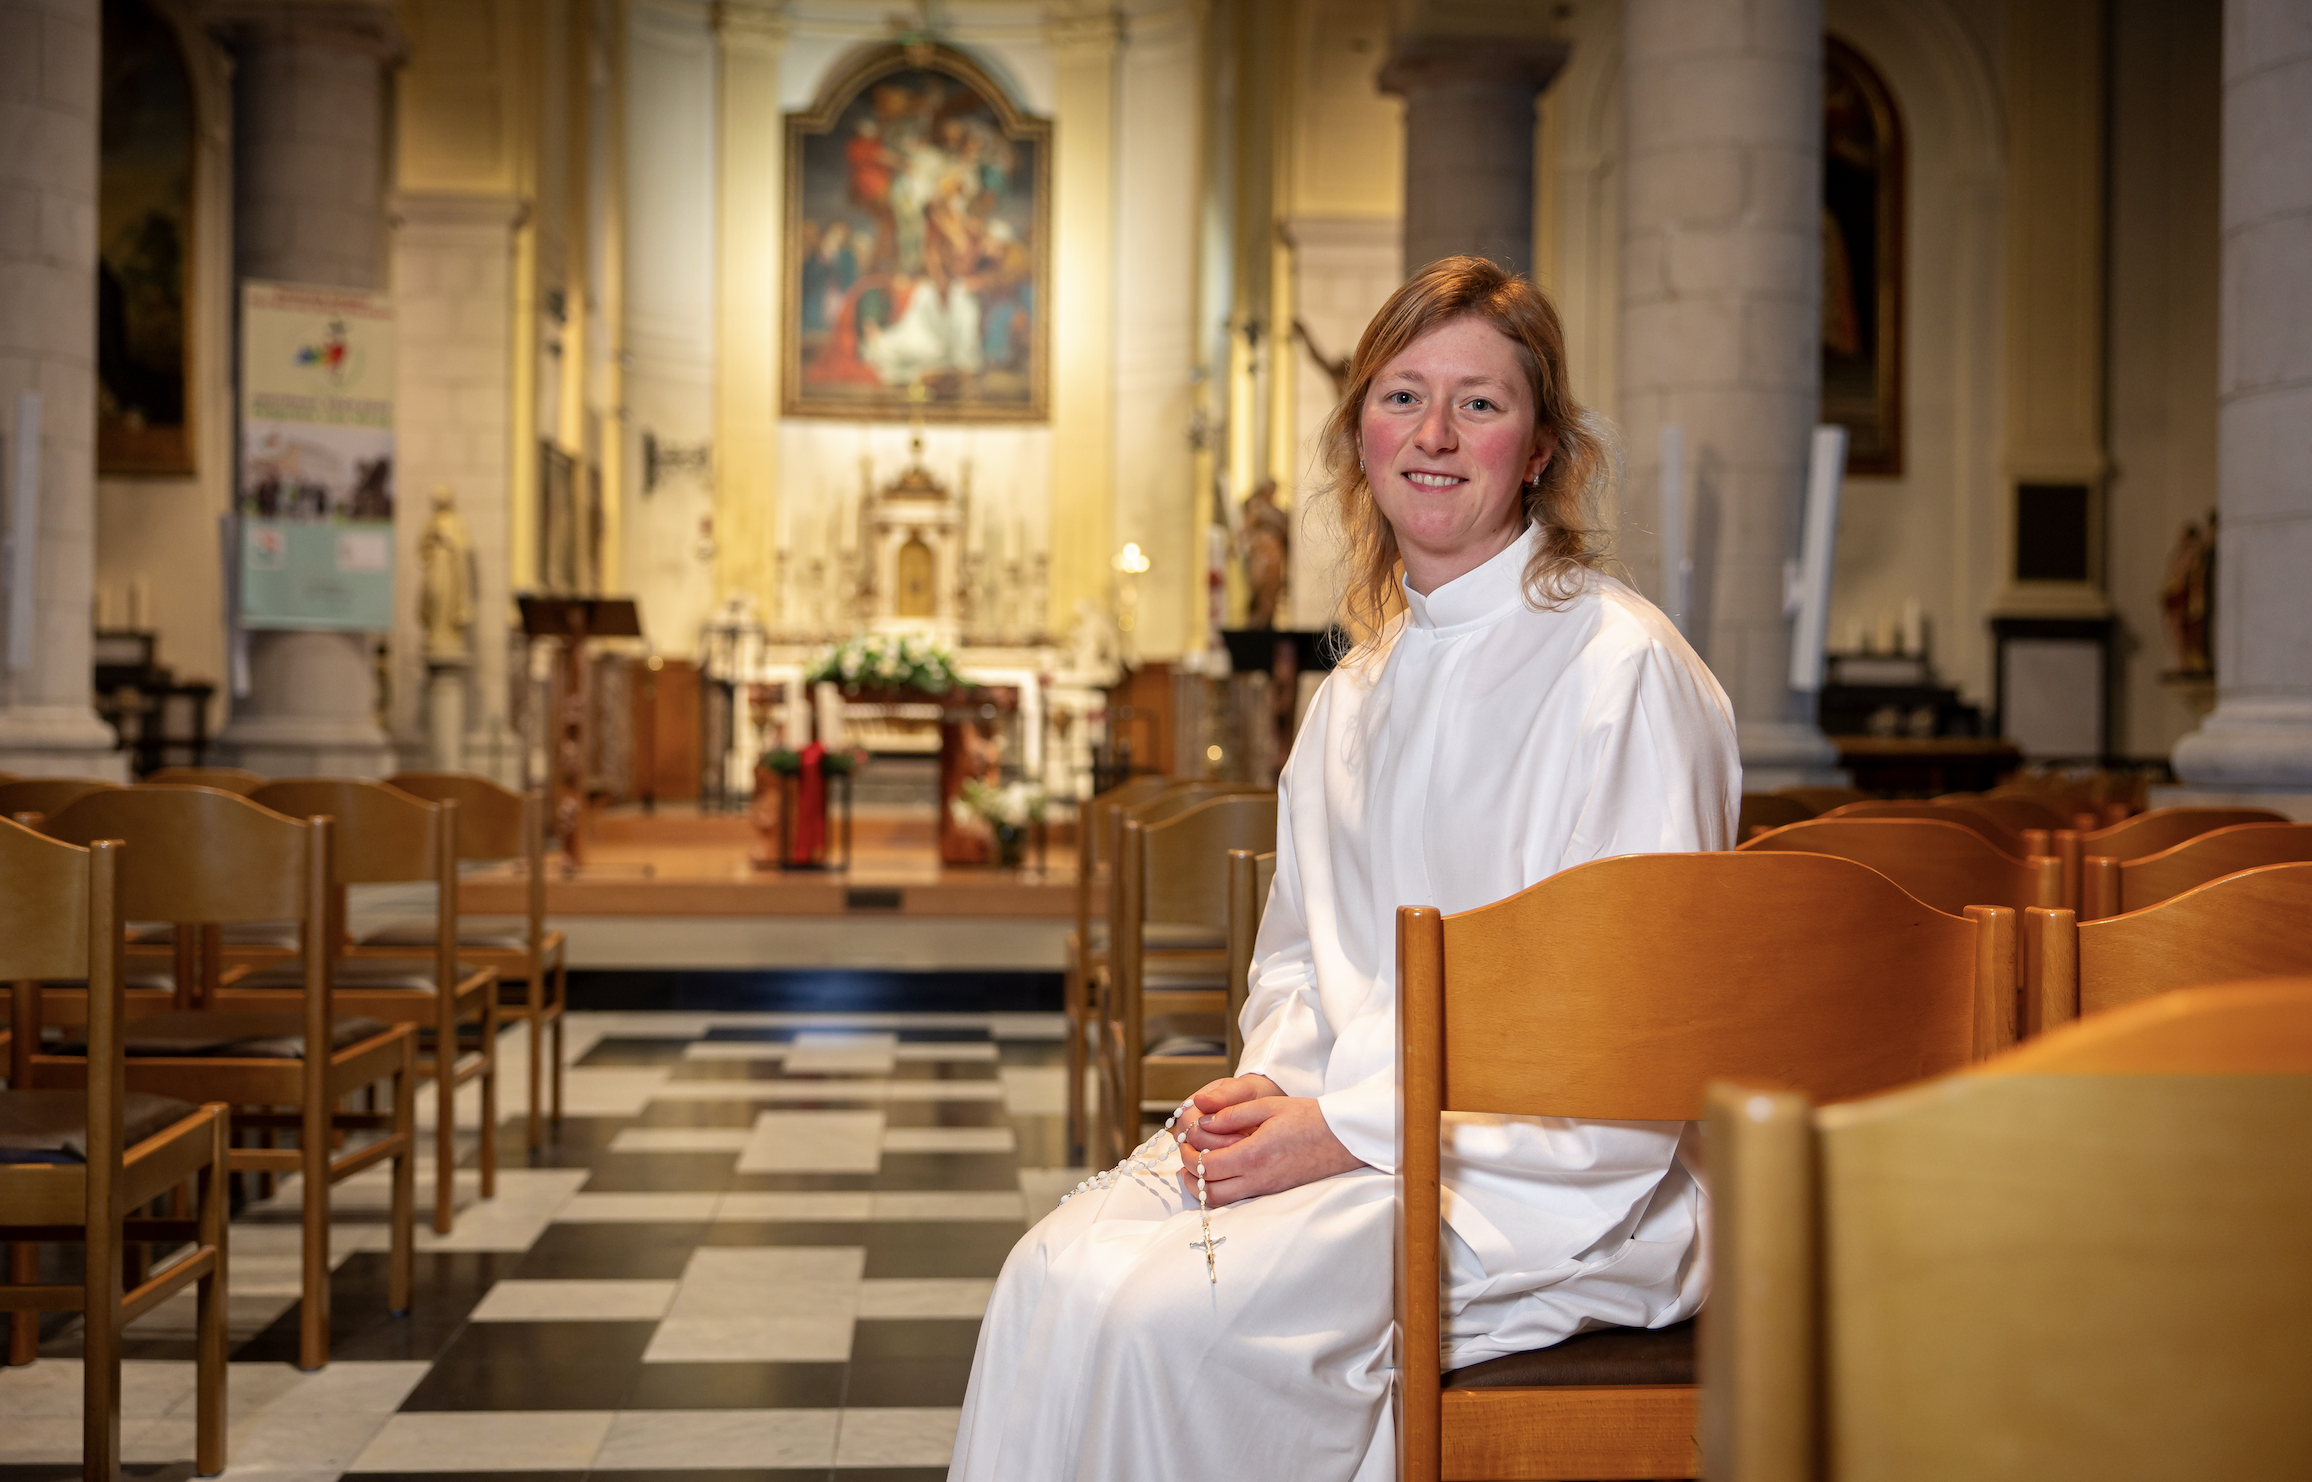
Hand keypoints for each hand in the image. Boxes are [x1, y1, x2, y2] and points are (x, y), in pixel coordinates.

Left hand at [1172, 1078, 1364, 1206]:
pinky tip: (1219, 1171)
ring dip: (1203, 1188)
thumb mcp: (1269, 1105)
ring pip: (1223, 1200)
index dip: (1188, 1156)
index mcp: (1256, 1154)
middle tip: (1184, 1156)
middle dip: (1189, 1175)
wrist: (1343, 1137)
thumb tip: (1203, 1124)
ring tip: (1195, 1167)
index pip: (1207, 1167)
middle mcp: (1260, 1177)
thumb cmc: (1309, 1118)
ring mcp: (1267, 1188)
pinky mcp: (1274, 1191)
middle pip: (1210, 1191)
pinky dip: (1221, 1189)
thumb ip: (1232, 1115)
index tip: (1184, 1141)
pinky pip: (1239, 1198)